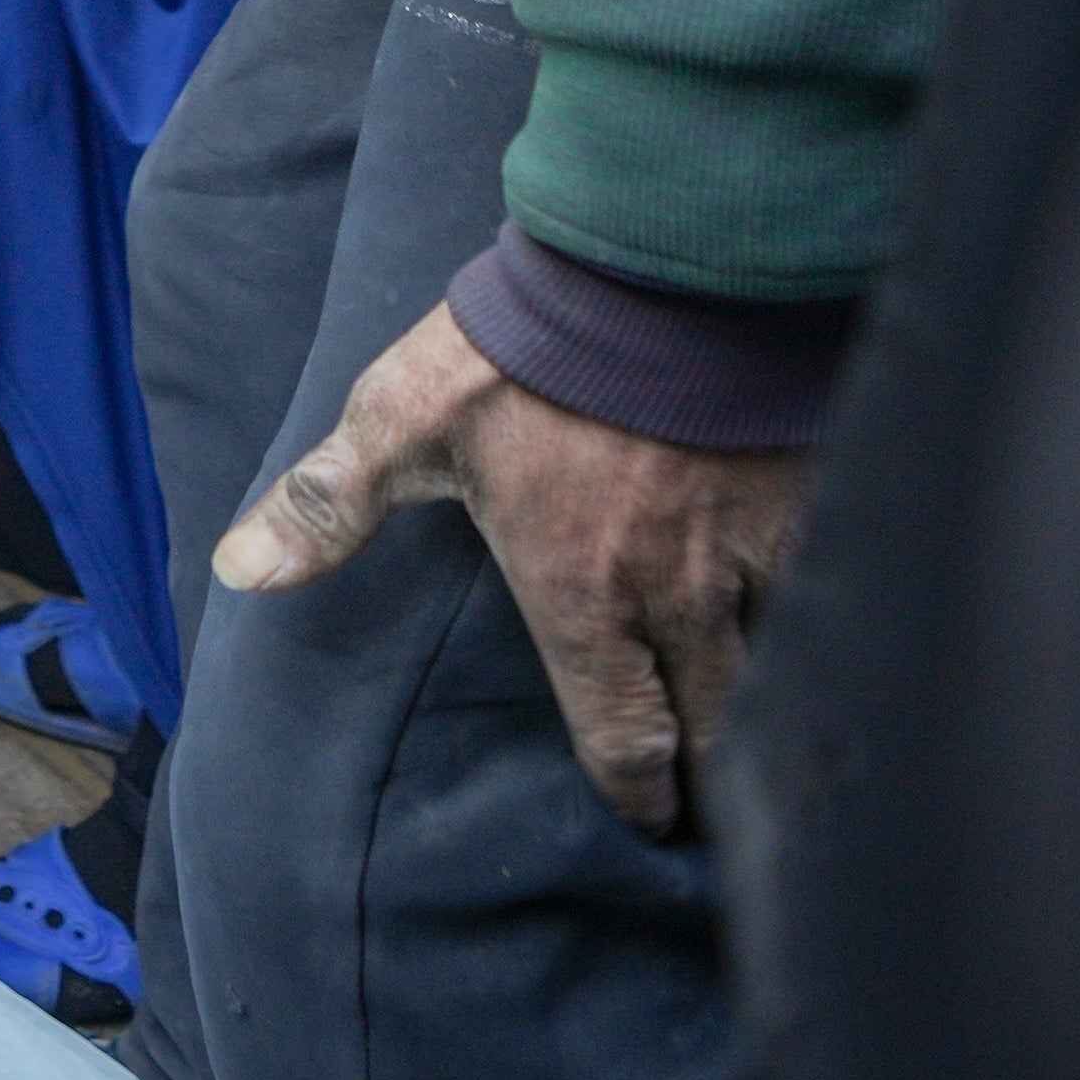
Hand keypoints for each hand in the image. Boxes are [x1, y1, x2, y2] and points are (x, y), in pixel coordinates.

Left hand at [213, 300, 813, 837]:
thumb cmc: (523, 345)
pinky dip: (829, 631)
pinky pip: (837, 594)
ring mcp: (757, 551)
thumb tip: (242, 572)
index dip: (637, 795)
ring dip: (772, 712)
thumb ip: (328, 503)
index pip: (622, 737)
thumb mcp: (402, 418)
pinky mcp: (817, 499)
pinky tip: (829, 646)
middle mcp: (678, 593)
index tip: (648, 821)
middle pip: (715, 728)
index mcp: (580, 591)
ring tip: (770, 743)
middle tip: (711, 810)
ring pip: (782, 670)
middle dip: (712, 780)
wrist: (658, 258)